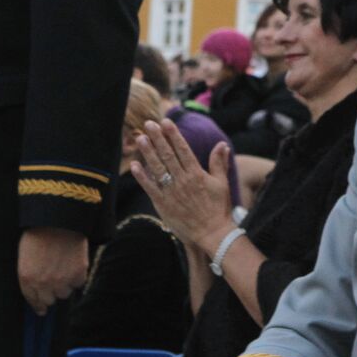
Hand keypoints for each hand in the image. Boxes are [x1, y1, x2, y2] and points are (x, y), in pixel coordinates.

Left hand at [17, 227, 87, 314]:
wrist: (58, 220)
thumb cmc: (39, 234)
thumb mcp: (25, 257)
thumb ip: (30, 276)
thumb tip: (37, 291)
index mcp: (27, 279)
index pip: (33, 300)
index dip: (38, 306)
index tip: (42, 309)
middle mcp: (43, 283)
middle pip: (50, 300)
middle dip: (51, 292)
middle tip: (55, 281)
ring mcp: (61, 280)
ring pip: (65, 293)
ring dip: (65, 284)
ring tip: (64, 268)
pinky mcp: (77, 274)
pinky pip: (78, 283)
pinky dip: (77, 277)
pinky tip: (73, 264)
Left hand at [132, 121, 234, 254]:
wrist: (211, 233)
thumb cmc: (218, 208)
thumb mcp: (222, 183)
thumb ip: (219, 163)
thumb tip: (222, 144)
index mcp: (197, 174)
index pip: (183, 149)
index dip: (173, 135)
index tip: (166, 122)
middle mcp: (183, 180)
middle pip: (168, 155)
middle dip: (158, 138)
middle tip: (149, 124)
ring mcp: (172, 192)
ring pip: (157, 168)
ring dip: (148, 152)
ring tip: (140, 138)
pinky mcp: (163, 204)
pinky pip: (150, 187)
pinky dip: (142, 176)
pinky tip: (134, 164)